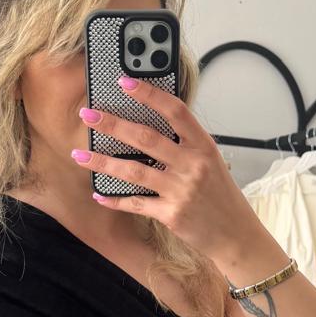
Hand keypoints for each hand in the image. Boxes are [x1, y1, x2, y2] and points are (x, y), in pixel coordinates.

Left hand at [76, 76, 259, 262]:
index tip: (125, 82)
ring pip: (133, 171)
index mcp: (204, 146)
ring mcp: (181, 191)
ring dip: (102, 162)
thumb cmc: (221, 196)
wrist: (235, 235)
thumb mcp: (211, 162)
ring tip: (80, 154)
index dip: (149, 94)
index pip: (175, 111)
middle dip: (112, 124)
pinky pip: (136, 203)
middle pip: (146, 138)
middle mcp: (193, 166)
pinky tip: (99, 194)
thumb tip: (150, 125)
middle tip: (88, 115)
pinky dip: (115, 199)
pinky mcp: (171, 214)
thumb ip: (186, 145)